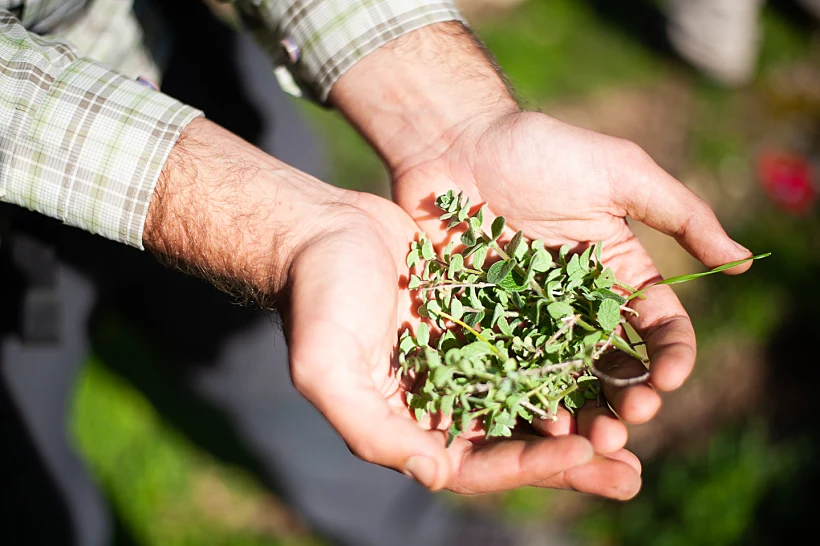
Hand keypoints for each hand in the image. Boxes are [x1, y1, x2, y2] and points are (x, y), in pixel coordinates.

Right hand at [145, 118, 641, 498]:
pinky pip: (533, 339)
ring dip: (582, 409)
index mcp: (411, 425)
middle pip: (516, 441)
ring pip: (533, 393)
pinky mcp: (481, 316)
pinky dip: (568, 350)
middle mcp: (444, 399)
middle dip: (574, 459)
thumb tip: (434, 474)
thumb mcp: (327, 370)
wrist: (320, 231)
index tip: (583, 455)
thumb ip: (371, 429)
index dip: (530, 467)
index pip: (478, 465)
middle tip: (630, 472)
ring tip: (637, 416)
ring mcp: (466, 357)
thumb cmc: (315, 302)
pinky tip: (609, 349)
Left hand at [331, 22, 752, 460]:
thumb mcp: (621, 172)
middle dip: (630, 394)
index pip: (659, 324)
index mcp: (618, 271)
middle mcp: (578, 303)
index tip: (668, 376)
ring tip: (589, 435)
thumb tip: (744, 262)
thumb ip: (681, 215)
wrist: (457, 142)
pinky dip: (523, 393)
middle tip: (632, 416)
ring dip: (583, 408)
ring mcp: (530, 316)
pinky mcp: (484, 321)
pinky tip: (534, 418)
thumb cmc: (540, 150)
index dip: (671, 354)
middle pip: (615, 362)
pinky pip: (508, 366)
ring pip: (565, 376)